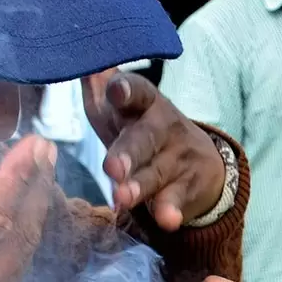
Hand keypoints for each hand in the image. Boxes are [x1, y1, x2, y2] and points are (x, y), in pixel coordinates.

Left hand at [82, 70, 224, 229]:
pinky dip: (172, 210)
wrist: (203, 166)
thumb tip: (78, 61)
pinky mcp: (189, 187)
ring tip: (124, 197)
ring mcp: (179, 158)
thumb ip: (99, 88)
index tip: (115, 91)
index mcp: (145, 102)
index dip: (125, 91)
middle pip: (145, 137)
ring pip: (156, 172)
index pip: (137, 92)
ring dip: (140, 185)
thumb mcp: (122, 110)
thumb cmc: (143, 132)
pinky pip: (178, 200)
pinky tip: (168, 220)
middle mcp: (164, 126)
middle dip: (128, 152)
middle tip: (111, 168)